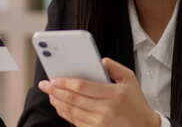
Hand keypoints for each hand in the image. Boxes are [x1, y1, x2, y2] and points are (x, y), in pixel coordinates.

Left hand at [39, 57, 160, 126]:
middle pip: (73, 99)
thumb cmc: (136, 103)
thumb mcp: (130, 80)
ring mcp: (100, 123)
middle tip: (45, 85)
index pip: (83, 86)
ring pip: (71, 112)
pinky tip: (60, 106)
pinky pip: (75, 122)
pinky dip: (65, 114)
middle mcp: (105, 110)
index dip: (65, 82)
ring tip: (51, 94)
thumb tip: (100, 61)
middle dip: (56, 91)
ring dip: (58, 102)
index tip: (54, 78)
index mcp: (113, 94)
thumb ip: (115, 67)